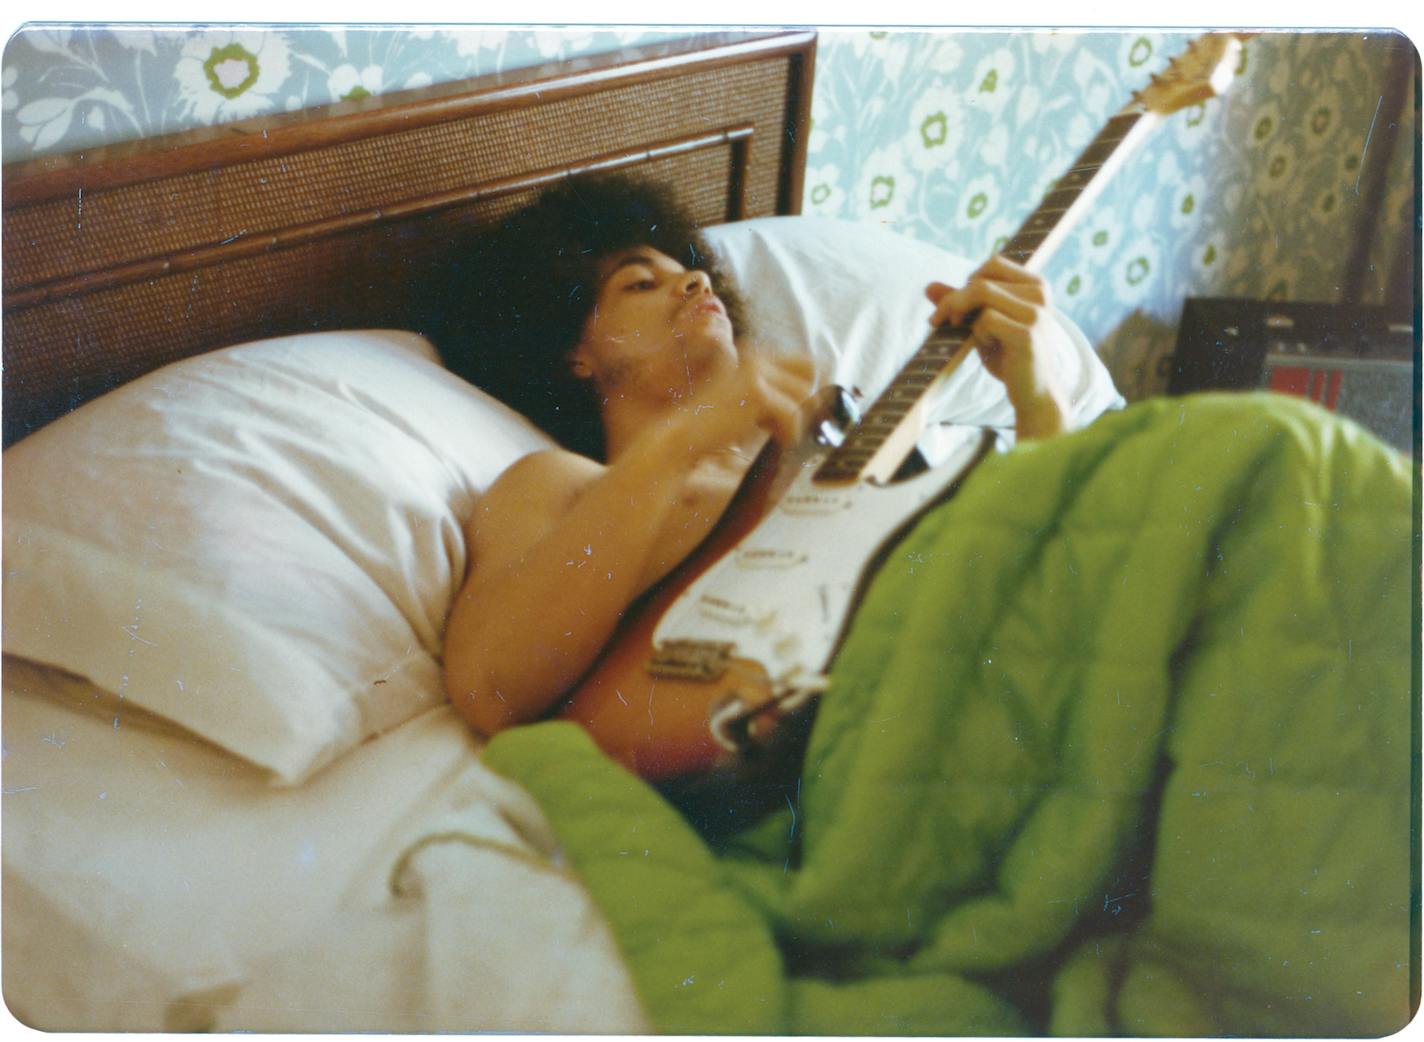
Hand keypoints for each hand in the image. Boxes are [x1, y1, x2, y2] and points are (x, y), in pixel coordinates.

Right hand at [667, 351, 817, 458]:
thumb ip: (777, 393)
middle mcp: (758, 355)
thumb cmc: (716, 424)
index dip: (808, 387)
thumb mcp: (750, 400)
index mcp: (755, 353)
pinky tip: (773, 440)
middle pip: (810, 373)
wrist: (686, 435)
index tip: (800, 411)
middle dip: (805, 400)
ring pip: (803, 396)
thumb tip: (817, 401)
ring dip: (793, 419)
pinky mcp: (758, 392)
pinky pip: (792, 415)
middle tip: (787, 423)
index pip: (805, 362)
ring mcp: (758, 371)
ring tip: (772, 432)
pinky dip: (787, 434)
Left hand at [925, 255, 1070, 438]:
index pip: (992, 264)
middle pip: (981, 280)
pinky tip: (987, 346)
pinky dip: (977, 333)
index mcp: (1036, 285)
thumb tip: (928, 287)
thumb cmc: (1008, 357)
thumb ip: (961, 304)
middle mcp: (1039, 294)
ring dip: (961, 314)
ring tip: (964, 332)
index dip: (967, 281)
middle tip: (939, 321)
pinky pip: (986, 320)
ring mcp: (1036, 313)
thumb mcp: (983, 326)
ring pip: (981, 294)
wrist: (1033, 393)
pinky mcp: (1027, 334)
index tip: (954, 305)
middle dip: (952, 300)